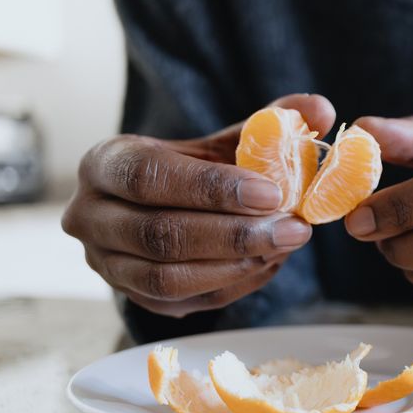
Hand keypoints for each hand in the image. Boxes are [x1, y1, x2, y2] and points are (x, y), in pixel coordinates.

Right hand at [62, 94, 334, 317]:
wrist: (169, 204)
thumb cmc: (198, 167)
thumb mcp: (227, 139)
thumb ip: (272, 121)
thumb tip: (322, 110)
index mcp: (106, 163)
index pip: (150, 177)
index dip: (211, 188)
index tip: (272, 192)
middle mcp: (90, 216)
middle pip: (160, 235)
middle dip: (235, 235)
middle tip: (295, 229)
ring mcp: (107, 264)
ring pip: (168, 279)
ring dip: (237, 265)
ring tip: (287, 245)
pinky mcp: (134, 298)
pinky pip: (185, 302)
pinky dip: (233, 285)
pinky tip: (269, 263)